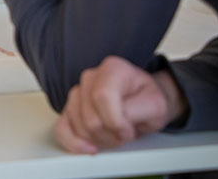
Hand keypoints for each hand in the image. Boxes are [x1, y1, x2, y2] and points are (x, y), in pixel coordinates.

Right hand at [53, 56, 186, 153]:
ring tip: (114, 133)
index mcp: (112, 69)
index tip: (129, 130)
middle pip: (90, 118)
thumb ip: (139, 110)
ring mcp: (78, 93)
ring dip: (100, 140)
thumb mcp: (156, 104)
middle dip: (111, 135)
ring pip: (79, 127)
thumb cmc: (147, 100)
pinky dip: (75, 143)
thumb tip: (120, 120)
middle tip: (125, 133)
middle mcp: (91, 78)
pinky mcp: (69, 109)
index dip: (116, 122)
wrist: (143, 101)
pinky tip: (89, 147)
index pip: (102, 97)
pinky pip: (61, 129)